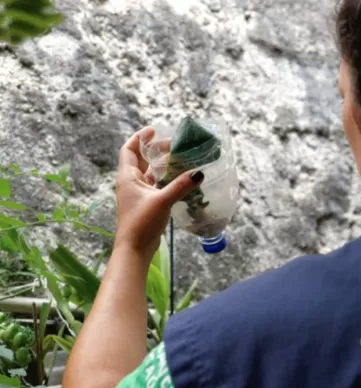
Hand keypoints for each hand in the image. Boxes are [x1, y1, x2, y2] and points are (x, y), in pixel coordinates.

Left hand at [114, 127, 203, 257]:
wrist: (135, 249)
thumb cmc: (142, 223)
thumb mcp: (162, 201)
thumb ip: (181, 186)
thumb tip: (199, 172)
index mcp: (128, 177)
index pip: (129, 149)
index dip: (140, 138)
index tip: (153, 130)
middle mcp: (131, 183)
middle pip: (141, 159)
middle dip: (155, 150)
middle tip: (173, 145)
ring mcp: (138, 194)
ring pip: (149, 173)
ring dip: (161, 165)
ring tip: (178, 158)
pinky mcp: (146, 204)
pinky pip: (155, 185)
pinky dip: (165, 179)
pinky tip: (178, 179)